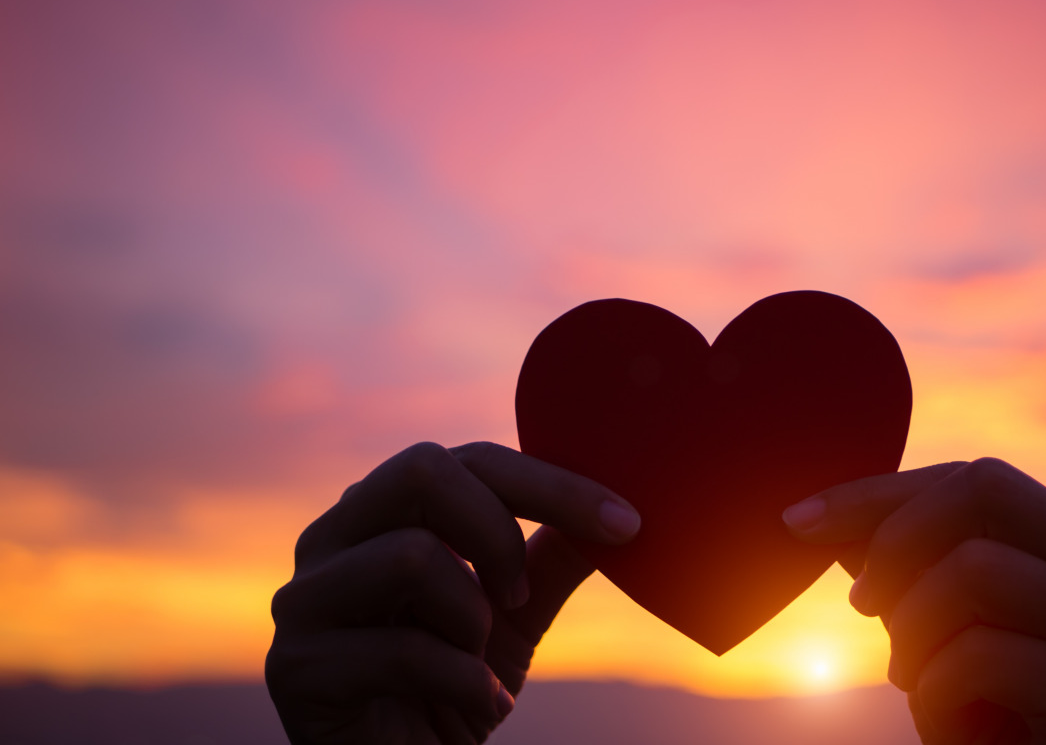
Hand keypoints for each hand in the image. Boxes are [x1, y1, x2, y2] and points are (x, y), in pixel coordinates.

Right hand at [266, 441, 640, 744]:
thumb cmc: (453, 688)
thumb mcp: (514, 614)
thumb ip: (548, 558)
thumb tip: (618, 509)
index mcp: (383, 512)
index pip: (469, 460)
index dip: (551, 483)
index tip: (626, 522)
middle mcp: (332, 538)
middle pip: (422, 468)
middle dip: (498, 531)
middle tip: (518, 596)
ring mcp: (305, 601)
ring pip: (412, 554)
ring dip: (473, 617)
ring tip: (477, 661)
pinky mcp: (297, 667)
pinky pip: (403, 650)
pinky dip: (464, 684)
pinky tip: (475, 707)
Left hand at [784, 458, 1045, 744]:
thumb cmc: (978, 714)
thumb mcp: (929, 618)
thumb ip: (895, 556)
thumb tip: (815, 511)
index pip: (974, 479)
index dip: (877, 494)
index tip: (798, 521)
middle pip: (987, 488)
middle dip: (896, 541)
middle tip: (861, 604)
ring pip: (976, 569)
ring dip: (911, 632)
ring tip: (914, 680)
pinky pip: (982, 656)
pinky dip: (935, 695)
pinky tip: (950, 723)